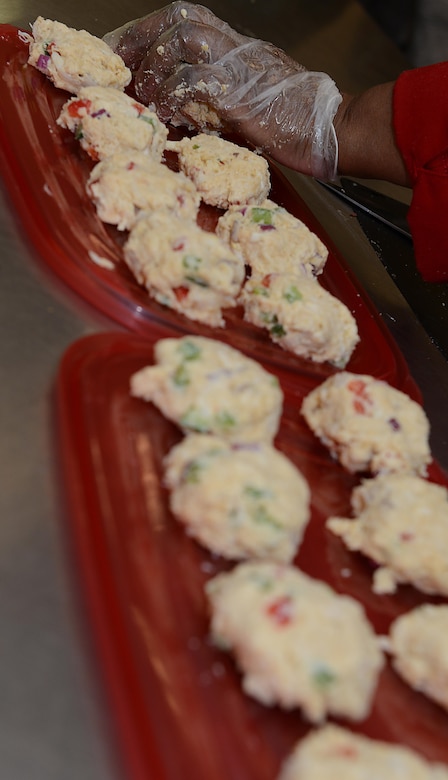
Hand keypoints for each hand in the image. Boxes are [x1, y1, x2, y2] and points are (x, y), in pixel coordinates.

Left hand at [104, 2, 341, 178]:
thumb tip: (177, 110)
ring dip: (153, 67)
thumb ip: (213, 98)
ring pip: (182, 40)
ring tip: (143, 95)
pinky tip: (166, 114)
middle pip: (178, 18)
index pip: (183, 22)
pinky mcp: (240, 91)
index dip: (146, 33)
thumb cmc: (293, 124)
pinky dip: (172, 95)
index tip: (120, 52)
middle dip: (139, 37)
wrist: (331, 130)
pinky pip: (194, 80)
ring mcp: (239, 64)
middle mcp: (236, 45)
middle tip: (115, 62)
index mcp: (236, 46)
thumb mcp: (246, 103)